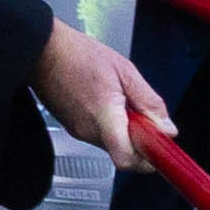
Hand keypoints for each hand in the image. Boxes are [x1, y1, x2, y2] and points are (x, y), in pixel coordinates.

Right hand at [36, 23, 162, 161]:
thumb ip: (149, 102)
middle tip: (142, 114)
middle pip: (124, 152)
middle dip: (139, 138)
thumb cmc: (78, 54)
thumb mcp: (125, 71)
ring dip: (124, 129)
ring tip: (121, 100)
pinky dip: (110, 124)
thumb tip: (166, 127)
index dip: (148, 158)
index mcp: (104, 116)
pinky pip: (99, 134)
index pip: (128, 160)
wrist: (43, 50)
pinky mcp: (73, 127)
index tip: (158, 144)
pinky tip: (106, 100)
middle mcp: (89, 131)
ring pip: (113, 143)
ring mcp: (78, 131)